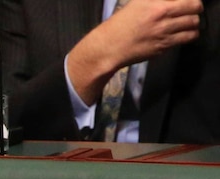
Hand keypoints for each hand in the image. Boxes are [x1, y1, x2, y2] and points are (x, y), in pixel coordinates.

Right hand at [68, 0, 202, 103]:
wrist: (109, 47)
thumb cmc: (120, 24)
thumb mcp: (137, 3)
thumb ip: (156, 0)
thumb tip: (169, 1)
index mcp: (156, 4)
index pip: (187, 0)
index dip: (190, 0)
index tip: (187, 2)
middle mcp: (162, 17)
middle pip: (194, 10)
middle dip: (195, 10)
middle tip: (191, 11)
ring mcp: (164, 33)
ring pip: (193, 26)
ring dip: (193, 24)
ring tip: (188, 24)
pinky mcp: (163, 47)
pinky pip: (185, 39)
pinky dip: (187, 36)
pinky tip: (181, 34)